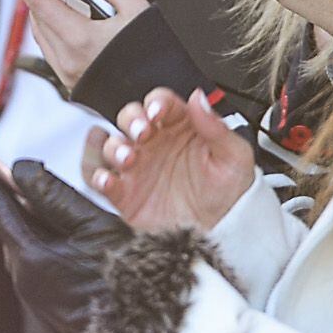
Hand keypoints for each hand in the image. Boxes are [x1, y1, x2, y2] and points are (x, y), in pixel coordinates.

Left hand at [0, 0, 147, 86]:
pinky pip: (50, 50)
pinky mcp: (71, 83)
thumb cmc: (154, 58)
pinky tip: (62, 18)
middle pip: (37, 16)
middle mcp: (67, 59)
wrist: (157, 101)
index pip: (38, 0)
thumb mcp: (139, 10)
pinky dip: (50, 30)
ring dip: (41, 11)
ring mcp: (67, 74)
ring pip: (40, 34)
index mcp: (80, 39)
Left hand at [0, 151, 134, 332]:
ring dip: (36, 222)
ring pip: (27, 244)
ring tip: (56, 204)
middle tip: (12, 165)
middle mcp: (22, 277)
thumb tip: (19, 169)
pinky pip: (39, 265)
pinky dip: (47, 245)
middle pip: (12, 223)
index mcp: (30, 256)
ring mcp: (33, 296)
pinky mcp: (46, 307)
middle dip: (12, 195)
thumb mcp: (96, 227)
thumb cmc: (127, 280)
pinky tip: (71, 241)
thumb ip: (54, 195)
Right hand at [87, 88, 255, 232]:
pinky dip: (98, 177)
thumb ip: (216, 128)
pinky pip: (100, 180)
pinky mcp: (124, 194)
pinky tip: (108, 180)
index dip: (156, 102)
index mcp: (180, 128)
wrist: (221, 233)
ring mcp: (137, 168)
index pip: (160, 103)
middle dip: (131, 120)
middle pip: (129, 117)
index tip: (158, 111)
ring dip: (114, 147)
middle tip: (141, 132)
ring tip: (129, 159)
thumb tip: (199, 99)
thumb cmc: (229, 193)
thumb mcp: (234, 157)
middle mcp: (154, 144)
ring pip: (111, 144)